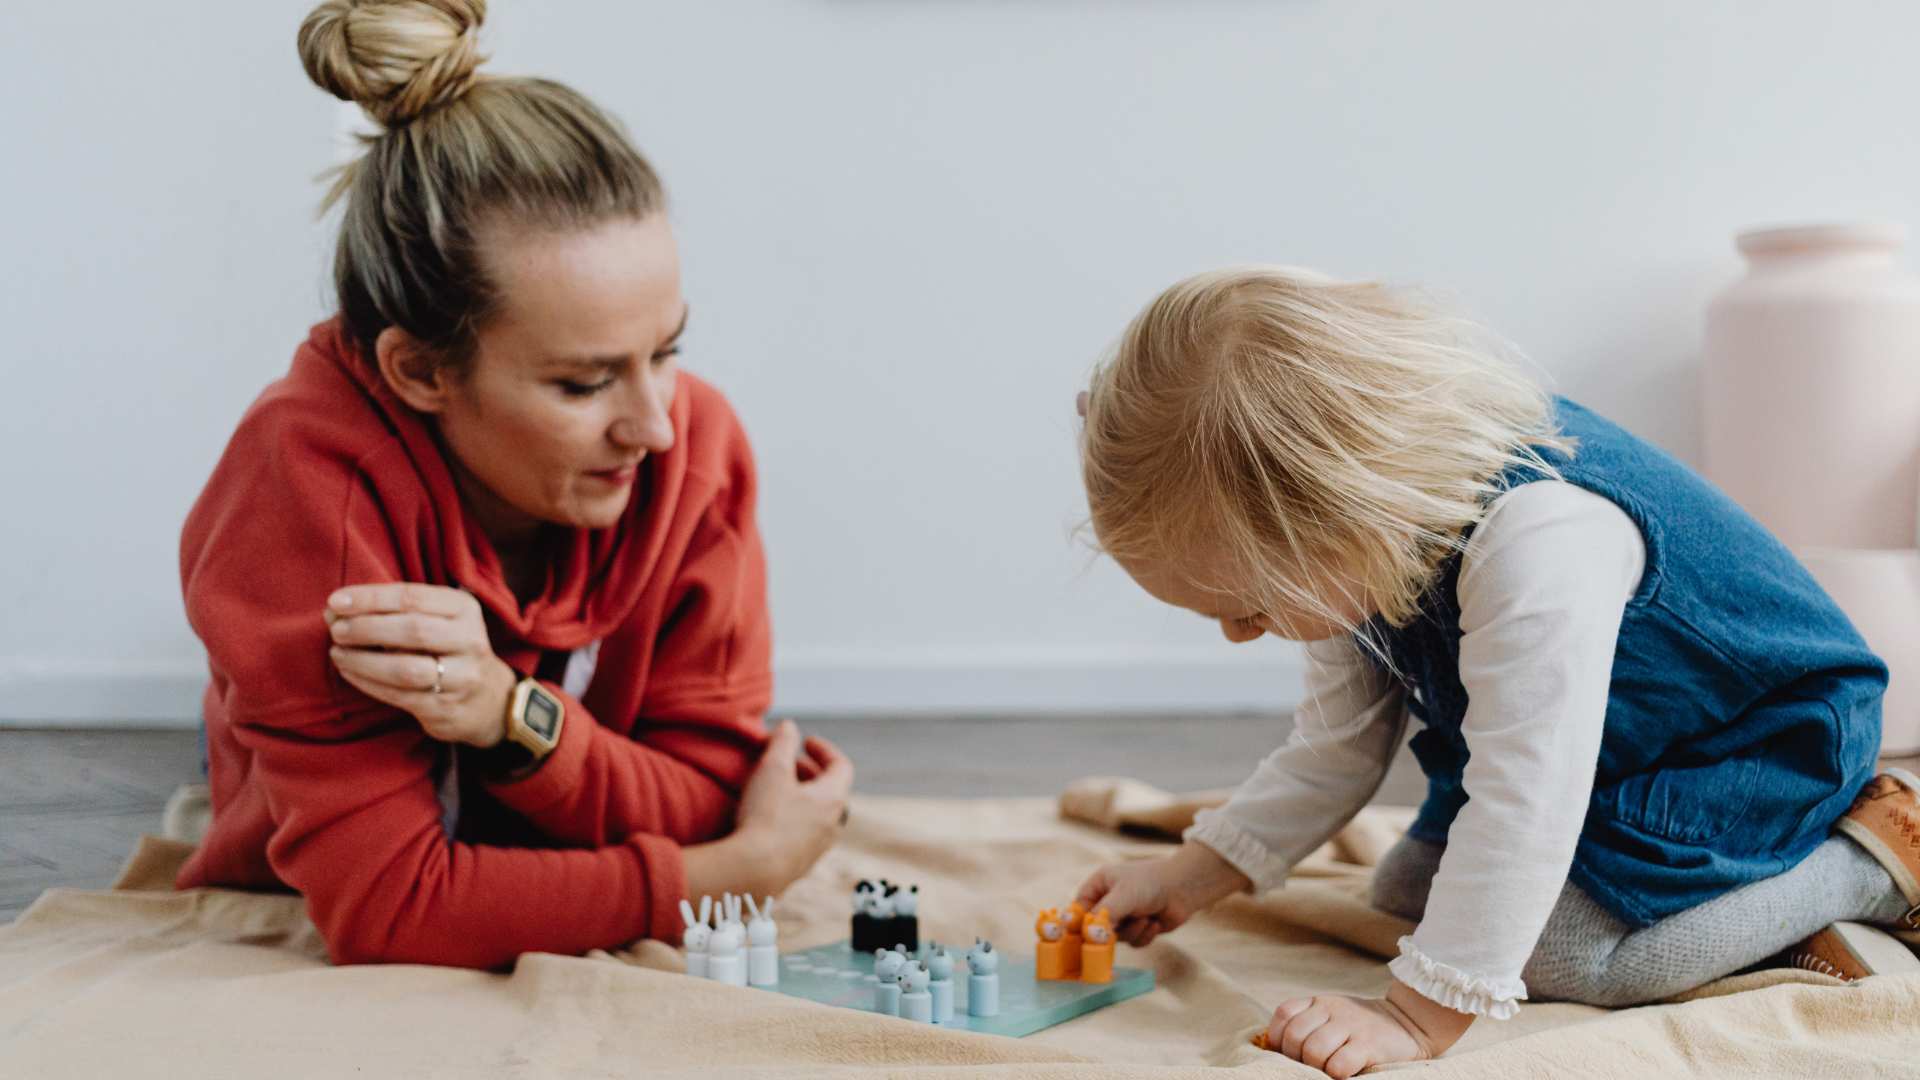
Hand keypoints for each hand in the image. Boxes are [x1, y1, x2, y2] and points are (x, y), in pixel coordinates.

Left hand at [324, 583, 516, 747]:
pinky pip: (400, 695)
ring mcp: (462, 677)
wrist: (489, 700)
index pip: (412, 597)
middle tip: (336, 630)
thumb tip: (334, 610)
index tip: (335, 602)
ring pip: (406, 668)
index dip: (370, 598)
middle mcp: (469, 641)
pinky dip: (368, 683)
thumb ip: (392, 611)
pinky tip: (350, 672)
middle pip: (413, 630)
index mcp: (464, 609)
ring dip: (364, 660)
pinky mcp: (447, 708)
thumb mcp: (436, 619)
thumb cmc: (448, 649)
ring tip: (338, 653)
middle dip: (367, 628)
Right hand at [729, 720, 854, 893]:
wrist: (755, 872)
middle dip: (810, 772)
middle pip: (831, 790)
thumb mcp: (772, 769)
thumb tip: (789, 726)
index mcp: (833, 797)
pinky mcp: (800, 865)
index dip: (825, 749)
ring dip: (802, 796)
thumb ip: (782, 743)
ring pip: (818, 814)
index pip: (841, 766)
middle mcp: (833, 824)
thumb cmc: (767, 815)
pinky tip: (769, 819)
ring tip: (778, 789)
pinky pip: (804, 834)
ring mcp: (818, 847)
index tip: (806, 742)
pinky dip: (794, 818)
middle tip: (789, 763)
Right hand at [1075, 840, 1250, 947]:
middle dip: (1112, 931)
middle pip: (1097, 928)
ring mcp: (1125, 915)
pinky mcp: (1140, 927)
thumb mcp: (1123, 896)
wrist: (1185, 887)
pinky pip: (1133, 942)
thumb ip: (1104, 916)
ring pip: (1117, 939)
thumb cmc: (1151, 883)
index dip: (1078, 925)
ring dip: (1133, 931)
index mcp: (1099, 886)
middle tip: (1119, 932)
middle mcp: (1109, 901)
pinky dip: (1144, 935)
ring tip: (1147, 917)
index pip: (1079, 910)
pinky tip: (1155, 922)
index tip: (1080, 940)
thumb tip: (1088, 935)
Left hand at [1255, 980, 1473, 1078]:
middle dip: (1295, 1058)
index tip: (1286, 1053)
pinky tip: (1344, 1073)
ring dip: (1315, 1067)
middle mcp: (1332, 1010)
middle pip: (1295, 1036)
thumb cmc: (1360, 1026)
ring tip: (1326, 1070)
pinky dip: (1336, 1074)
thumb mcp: (1332, 1015)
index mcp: (1319, 1002)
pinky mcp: (1369, 1045)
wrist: (1408, 1022)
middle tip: (1308, 1067)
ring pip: (1314, 1051)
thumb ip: (1307, 1023)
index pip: (1284, 1015)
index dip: (1278, 1038)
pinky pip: (1339, 1065)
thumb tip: (1275, 1048)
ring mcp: (1351, 1026)